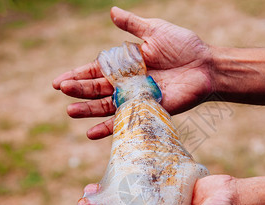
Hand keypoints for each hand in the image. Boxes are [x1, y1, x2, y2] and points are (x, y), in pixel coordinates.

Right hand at [53, 6, 214, 139]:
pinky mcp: (149, 111)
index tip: (58, 82)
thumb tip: (111, 12)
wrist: (206, 66)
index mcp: (127, 63)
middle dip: (80, 90)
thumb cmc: (184, 46)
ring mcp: (137, 98)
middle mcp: (128, 82)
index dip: (78, 75)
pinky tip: (92, 133)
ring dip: (88, 110)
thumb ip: (133, 25)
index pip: (96, 70)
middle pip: (98, 89)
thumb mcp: (156, 31)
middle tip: (63, 91)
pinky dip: (109, 128)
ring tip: (70, 111)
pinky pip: (126, 121)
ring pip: (107, 106)